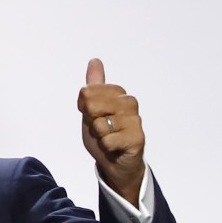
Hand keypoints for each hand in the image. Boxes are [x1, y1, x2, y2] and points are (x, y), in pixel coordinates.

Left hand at [77, 58, 145, 205]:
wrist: (115, 162)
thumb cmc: (104, 135)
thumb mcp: (92, 109)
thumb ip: (93, 86)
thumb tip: (95, 60)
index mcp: (118, 93)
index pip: (86, 93)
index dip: (84, 109)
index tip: (94, 117)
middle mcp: (129, 102)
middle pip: (91, 105)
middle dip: (90, 122)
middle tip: (101, 130)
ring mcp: (135, 120)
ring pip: (99, 125)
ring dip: (99, 136)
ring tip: (109, 138)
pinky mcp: (137, 137)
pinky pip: (107, 140)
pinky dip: (106, 147)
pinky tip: (115, 147)